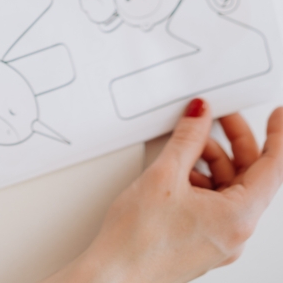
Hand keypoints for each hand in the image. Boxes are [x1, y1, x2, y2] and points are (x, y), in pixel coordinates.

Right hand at [45, 100, 282, 282]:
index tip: (276, 115)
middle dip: (235, 143)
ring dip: (213, 162)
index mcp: (238, 217)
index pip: (274, 168)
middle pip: (250, 177)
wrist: (115, 274)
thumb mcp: (163, 176)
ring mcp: (220, 239)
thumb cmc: (138, 239)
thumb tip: (200, 116)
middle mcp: (236, 232)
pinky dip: (201, 182)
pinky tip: (177, 171)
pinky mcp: (202, 242)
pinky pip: (214, 204)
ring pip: (230, 190)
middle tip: (219, 118)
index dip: (277, 136)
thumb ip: (187, 140)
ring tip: (185, 146)